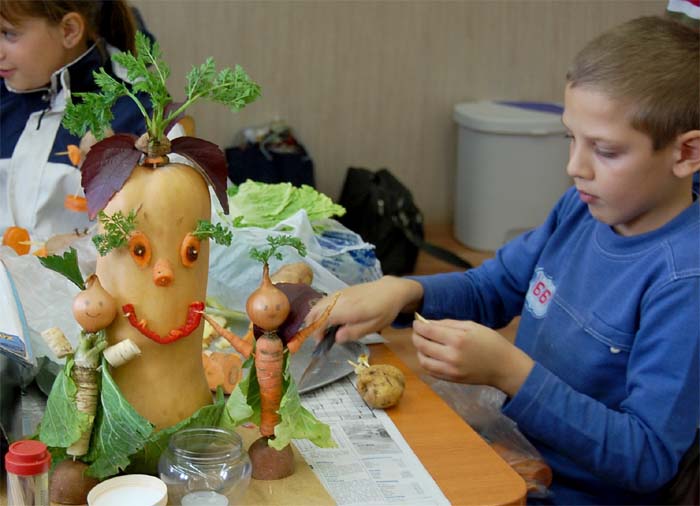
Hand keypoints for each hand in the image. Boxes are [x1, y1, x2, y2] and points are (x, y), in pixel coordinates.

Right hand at [304, 276, 423, 342]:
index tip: (320, 342)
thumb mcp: (373, 326)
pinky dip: (320, 310)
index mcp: (347, 309)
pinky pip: (324, 300)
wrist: (390, 290)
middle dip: (312, 325)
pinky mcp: (341, 291)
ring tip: (320, 330)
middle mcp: (340, 299)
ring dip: (314, 317)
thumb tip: (336, 338)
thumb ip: (354, 332)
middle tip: (319, 338)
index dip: (317, 331)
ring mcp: (339, 293)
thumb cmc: (384, 310)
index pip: (323, 319)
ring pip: (318, 304)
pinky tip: (326, 318)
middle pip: (316, 310)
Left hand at [412, 319, 533, 396]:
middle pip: (422, 345)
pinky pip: (430, 370)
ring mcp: (450, 370)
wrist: (504, 367)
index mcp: (458, 339)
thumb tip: (428, 322)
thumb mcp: (471, 326)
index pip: (428, 331)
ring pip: (423, 360)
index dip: (418, 326)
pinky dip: (425, 361)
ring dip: (419, 350)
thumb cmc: (490, 342)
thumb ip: (448, 324)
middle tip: (417, 331)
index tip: (416, 322)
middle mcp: (451, 356)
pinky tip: (430, 354)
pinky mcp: (451, 379)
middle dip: (416, 336)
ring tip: (423, 343)